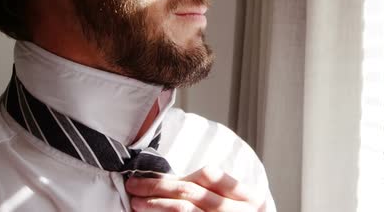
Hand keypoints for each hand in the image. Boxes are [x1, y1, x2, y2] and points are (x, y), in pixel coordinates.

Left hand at [125, 166, 265, 211]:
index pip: (210, 176)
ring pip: (185, 210)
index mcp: (249, 197)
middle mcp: (239, 211)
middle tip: (134, 186)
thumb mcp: (239, 205)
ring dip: (157, 204)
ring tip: (137, 203)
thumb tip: (165, 183)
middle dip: (158, 187)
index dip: (178, 176)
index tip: (150, 176)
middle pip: (192, 192)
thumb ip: (213, 193)